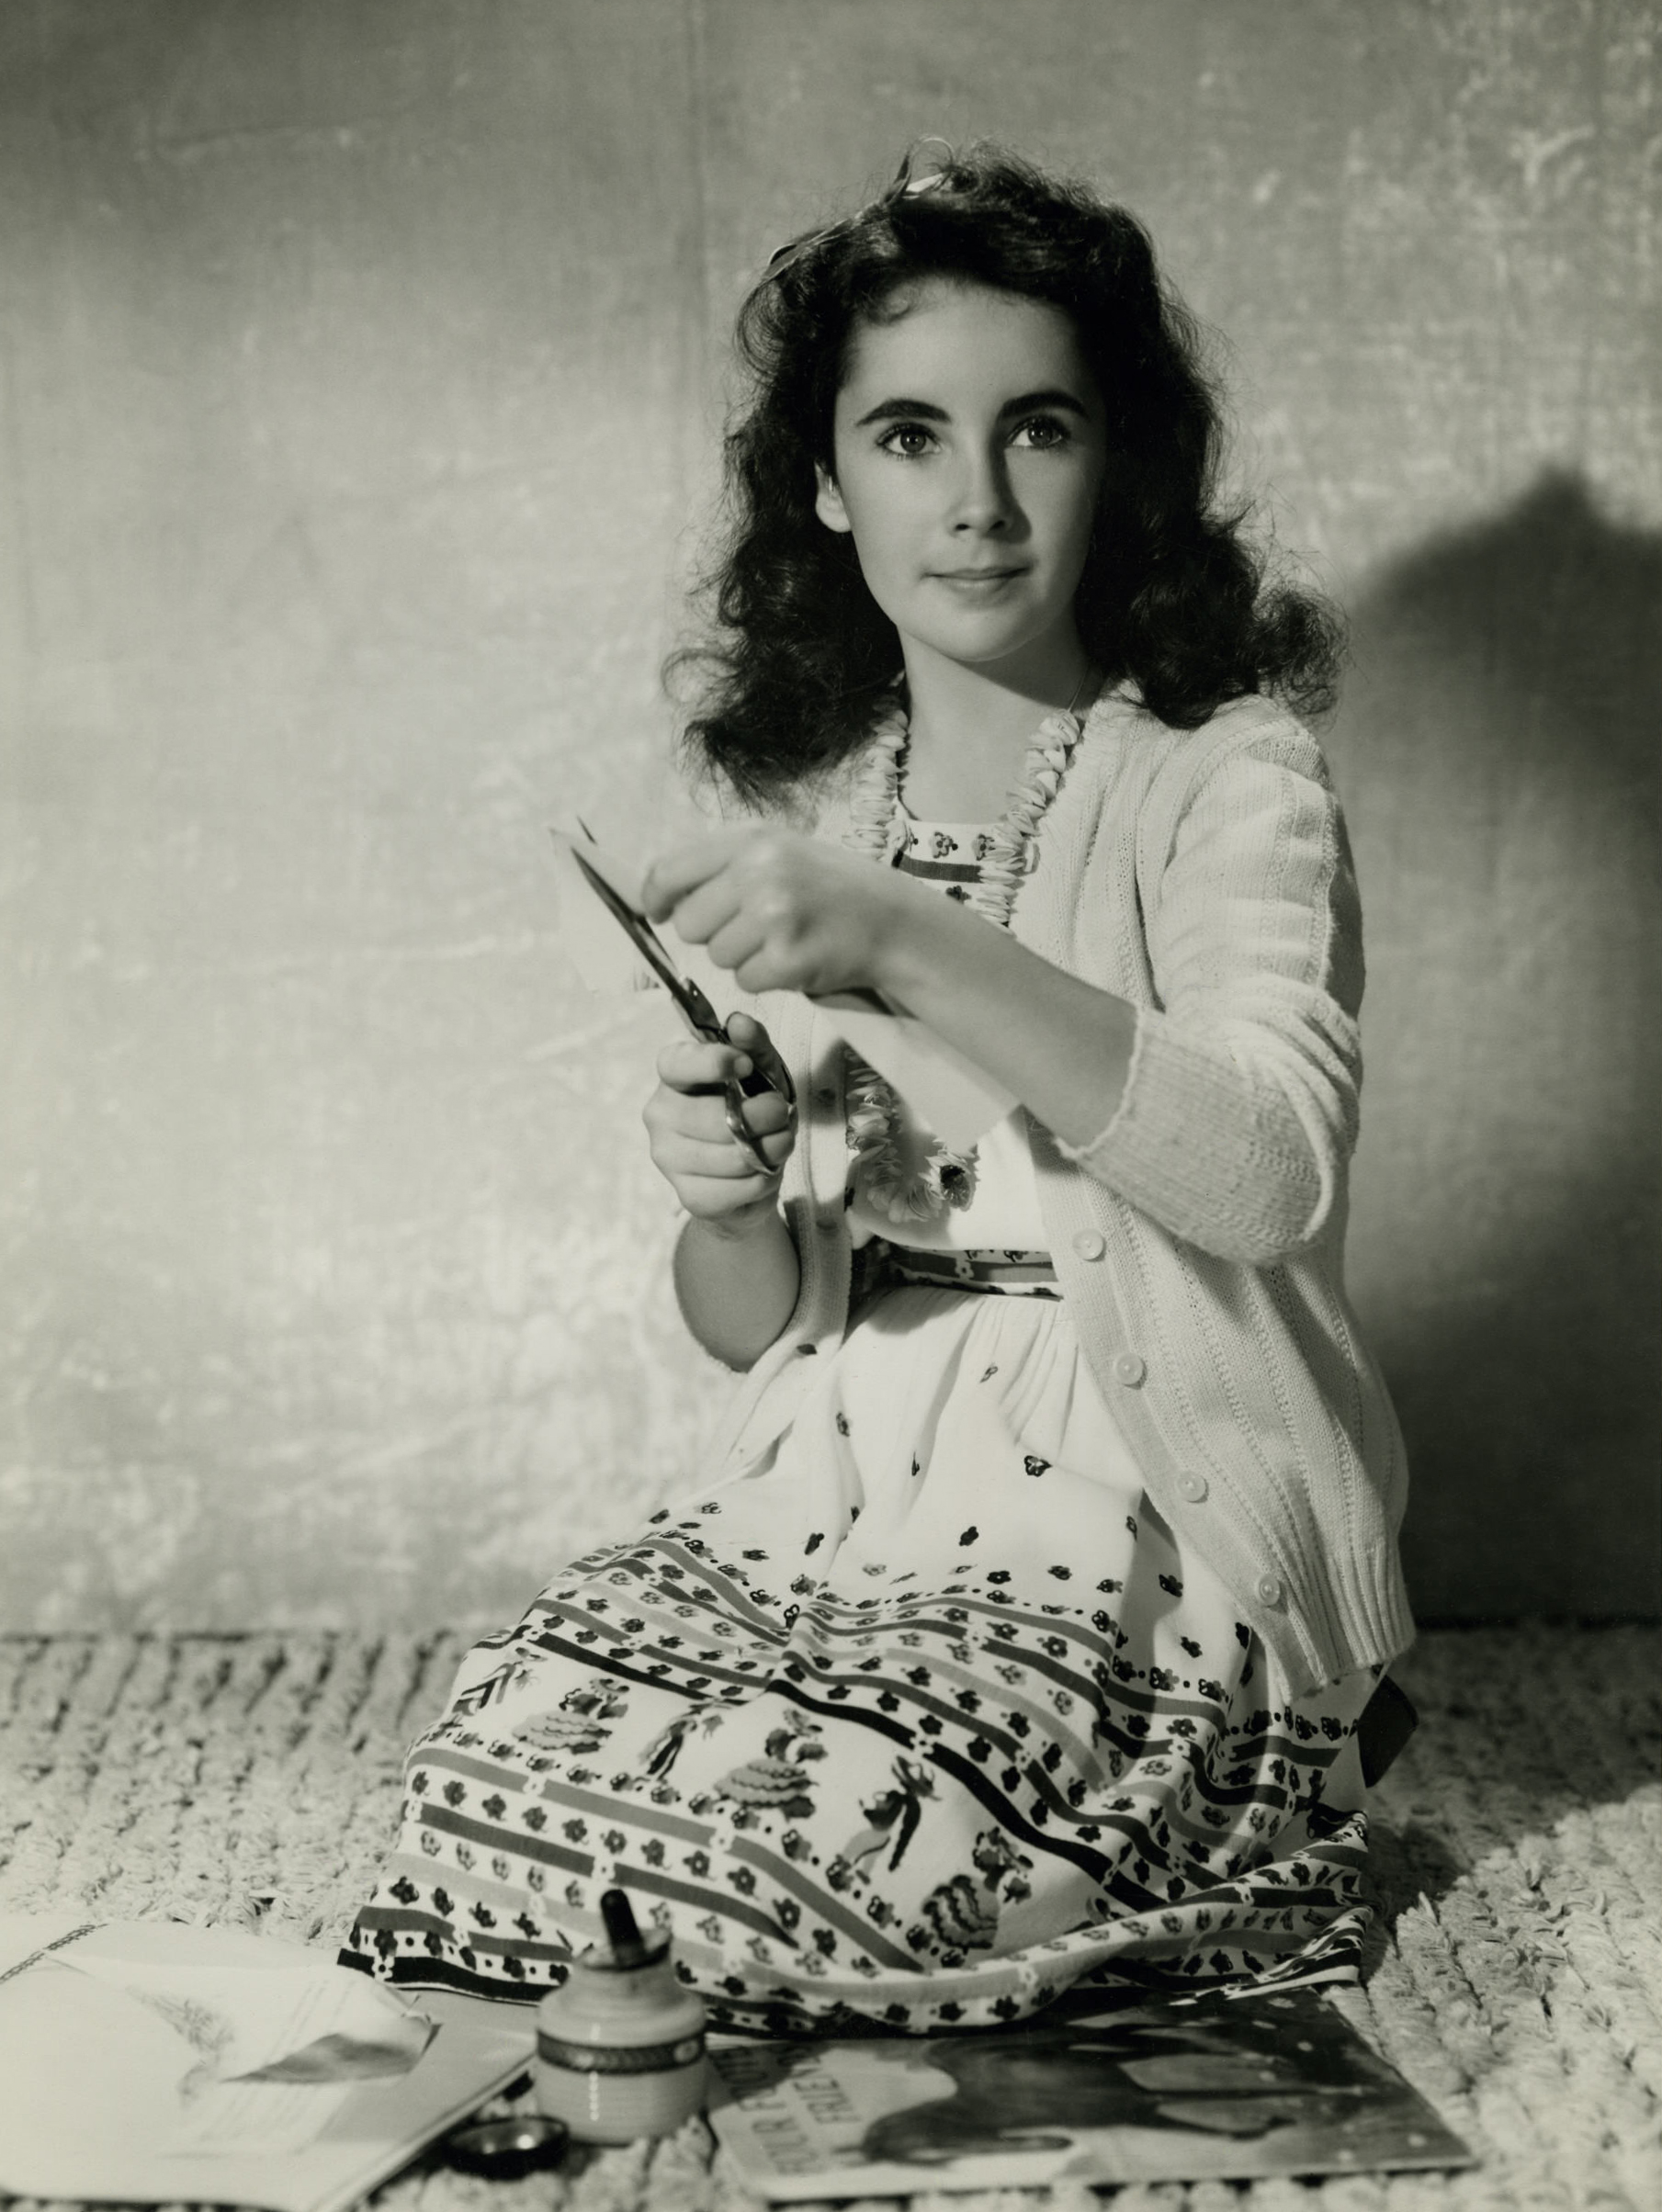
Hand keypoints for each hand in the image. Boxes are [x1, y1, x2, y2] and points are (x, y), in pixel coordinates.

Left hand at [641, 829, 911, 999]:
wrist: (890, 920)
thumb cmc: (828, 887)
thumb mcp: (778, 851)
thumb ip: (721, 864)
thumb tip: (660, 896)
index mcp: (752, 841)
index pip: (670, 871)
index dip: (656, 898)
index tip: (658, 912)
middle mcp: (759, 873)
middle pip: (690, 924)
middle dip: (712, 933)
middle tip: (751, 927)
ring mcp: (774, 917)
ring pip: (718, 956)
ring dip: (744, 957)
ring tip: (783, 938)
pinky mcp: (787, 959)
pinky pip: (745, 980)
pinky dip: (766, 977)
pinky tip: (796, 957)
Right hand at [642, 1012, 795, 1225]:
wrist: (753, 1170)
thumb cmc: (753, 1110)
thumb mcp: (763, 1071)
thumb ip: (754, 1043)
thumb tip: (739, 1023)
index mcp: (674, 1076)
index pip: (676, 1065)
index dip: (712, 1063)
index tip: (745, 1065)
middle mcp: (660, 1114)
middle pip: (714, 1119)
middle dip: (763, 1116)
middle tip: (782, 1114)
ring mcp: (669, 1158)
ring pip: (730, 1157)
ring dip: (771, 1150)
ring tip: (777, 1142)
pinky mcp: (688, 1195)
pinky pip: (737, 1189)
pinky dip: (762, 1181)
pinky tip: (761, 1170)